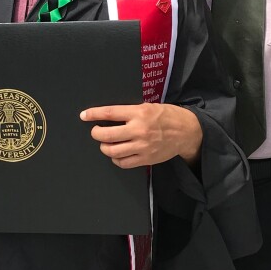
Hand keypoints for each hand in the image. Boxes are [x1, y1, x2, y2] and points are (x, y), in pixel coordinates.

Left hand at [81, 103, 201, 168]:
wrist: (186, 132)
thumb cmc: (167, 116)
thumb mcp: (148, 106)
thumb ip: (130, 111)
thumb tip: (109, 115)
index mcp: (139, 113)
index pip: (110, 113)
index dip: (94, 114)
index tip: (84, 115)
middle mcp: (139, 130)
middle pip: (107, 135)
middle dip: (96, 133)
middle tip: (95, 131)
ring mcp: (142, 146)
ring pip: (113, 151)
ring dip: (104, 147)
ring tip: (105, 143)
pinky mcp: (146, 159)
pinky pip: (123, 163)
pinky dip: (115, 159)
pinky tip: (116, 153)